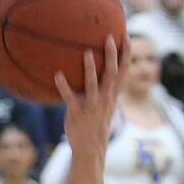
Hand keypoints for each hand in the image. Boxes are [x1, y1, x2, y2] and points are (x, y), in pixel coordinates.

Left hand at [56, 33, 126, 158]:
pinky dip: (63, 86)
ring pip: (92, 84)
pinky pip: (70, 97)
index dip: (126, 54)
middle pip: (112, 73)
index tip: (126, 36)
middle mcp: (105, 98)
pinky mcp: (77, 112)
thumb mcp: (104, 104)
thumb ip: (103, 88)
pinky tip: (57, 74)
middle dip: (112, 55)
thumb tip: (97, 71)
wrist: (90, 147)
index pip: (124, 71)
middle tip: (109, 37)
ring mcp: (92, 105)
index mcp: (113, 95)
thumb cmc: (95, 123)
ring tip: (86, 52)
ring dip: (90, 69)